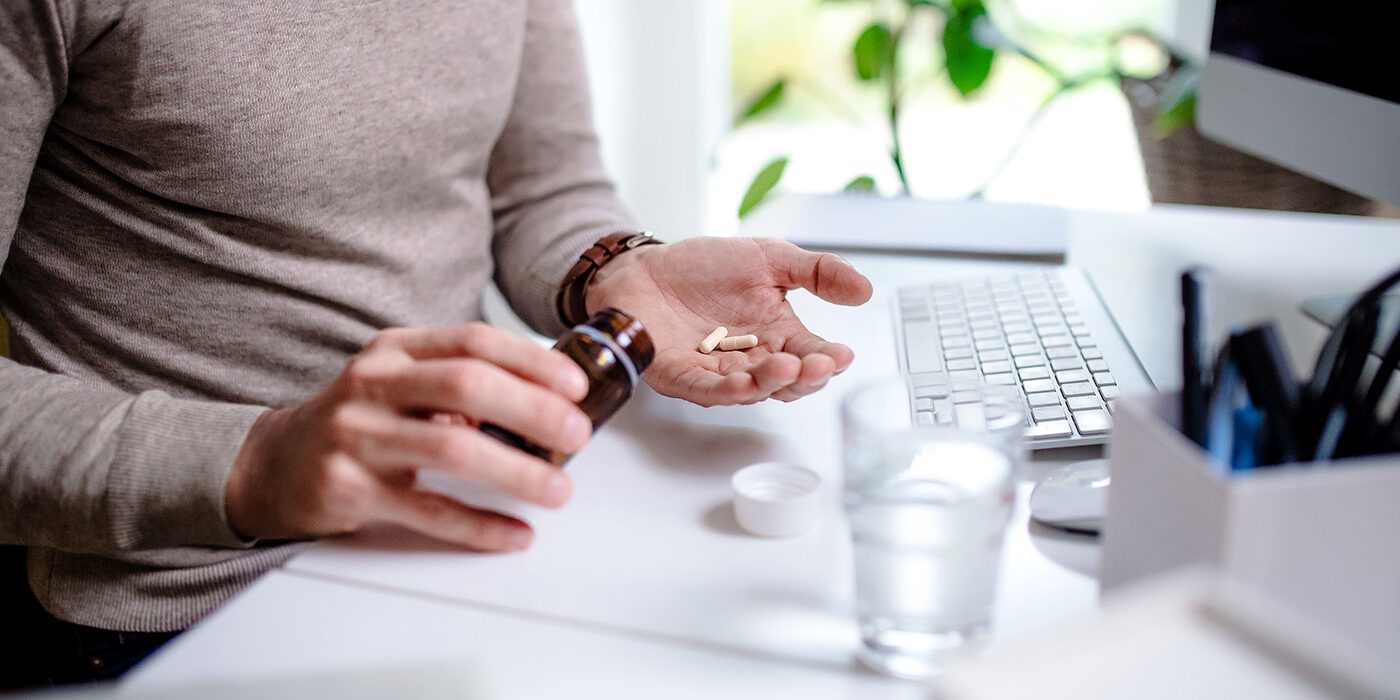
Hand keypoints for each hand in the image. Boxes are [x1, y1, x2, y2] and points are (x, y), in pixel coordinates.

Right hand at [225, 324, 591, 550]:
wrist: (274, 465)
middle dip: (533, 409)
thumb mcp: (400, 383)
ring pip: (452, 448)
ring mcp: (357, 436)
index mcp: (395, 351)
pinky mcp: (348, 489)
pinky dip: (479, 525)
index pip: (473, 342)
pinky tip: (514, 533)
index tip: (576, 384)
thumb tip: (544, 403)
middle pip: (467, 386)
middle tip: (577, 435)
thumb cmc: (358, 422)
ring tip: (557, 490)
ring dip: (516, 472)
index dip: (531, 361)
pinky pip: (428, 510)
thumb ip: (460, 383)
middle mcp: (373, 385)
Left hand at [587, 237, 872, 405]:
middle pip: (787, 382)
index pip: (811, 355)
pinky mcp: (683, 378)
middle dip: (806, 375)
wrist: (645, 268)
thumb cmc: (703, 268)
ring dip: (772, 381)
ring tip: (788, 366)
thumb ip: (817, 272)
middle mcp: (752, 360)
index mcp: (777, 335)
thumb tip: (865, 289)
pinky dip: (729, 390)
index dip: (829, 359)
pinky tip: (746, 382)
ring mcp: (718, 374)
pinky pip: (709, 391)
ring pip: (753, 389)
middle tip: (819, 363)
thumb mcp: (770, 258)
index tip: (842, 353)